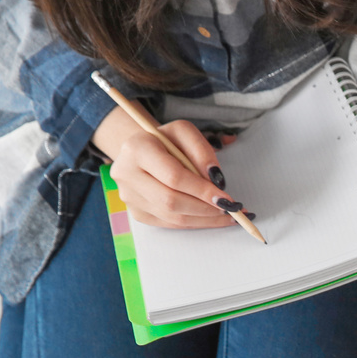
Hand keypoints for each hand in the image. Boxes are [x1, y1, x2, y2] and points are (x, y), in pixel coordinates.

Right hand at [93, 107, 243, 229]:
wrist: (143, 151)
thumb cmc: (167, 142)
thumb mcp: (185, 133)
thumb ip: (202, 150)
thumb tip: (216, 179)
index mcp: (137, 148)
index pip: (174, 176)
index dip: (202, 190)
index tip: (226, 198)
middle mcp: (126, 174)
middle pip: (171, 201)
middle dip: (206, 208)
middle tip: (230, 210)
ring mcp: (129, 196)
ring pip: (172, 217)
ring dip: (205, 219)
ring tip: (227, 216)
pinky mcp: (137, 212)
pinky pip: (170, 224)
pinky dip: (195, 222)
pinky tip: (212, 218)